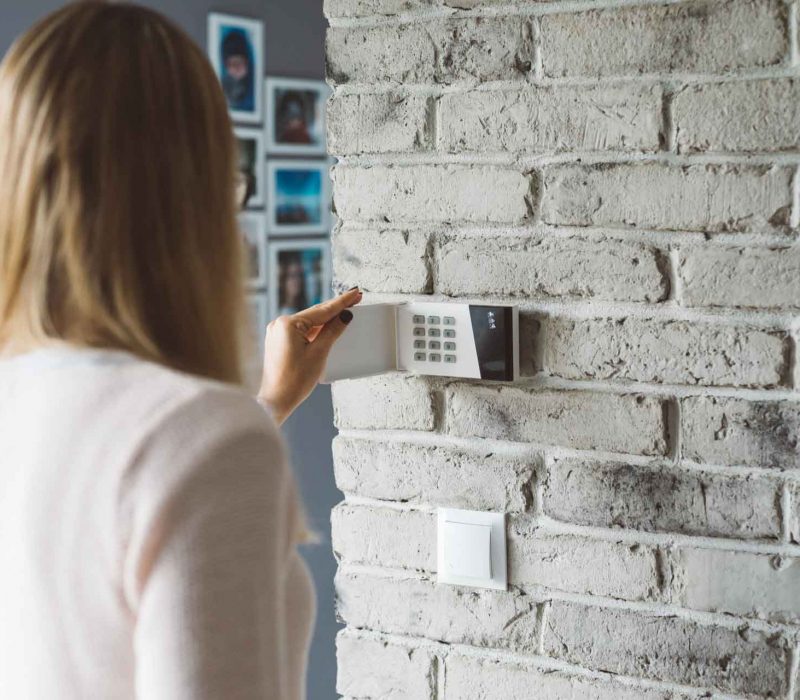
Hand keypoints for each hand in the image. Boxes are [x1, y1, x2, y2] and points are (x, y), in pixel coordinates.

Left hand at [257, 287, 361, 424]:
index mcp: (288, 324)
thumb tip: (345, 316)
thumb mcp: (319, 353)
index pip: (322, 310)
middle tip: (354, 298)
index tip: (355, 293)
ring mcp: (277, 332)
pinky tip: (328, 326)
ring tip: (345, 310)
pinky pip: (302, 330)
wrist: (276, 400)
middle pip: (314, 313)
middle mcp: (279, 324)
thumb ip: (332, 331)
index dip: (341, 302)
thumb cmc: (294, 380)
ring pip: (309, 322)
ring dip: (327, 318)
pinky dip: (316, 329)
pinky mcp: (279, 341)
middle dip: (335, 308)